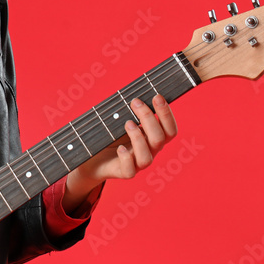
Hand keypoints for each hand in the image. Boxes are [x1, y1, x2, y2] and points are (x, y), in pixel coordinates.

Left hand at [64, 95, 177, 209]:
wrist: (93, 158)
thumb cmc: (110, 135)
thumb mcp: (121, 119)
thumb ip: (131, 109)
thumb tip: (136, 91)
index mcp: (153, 138)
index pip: (170, 130)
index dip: (167, 114)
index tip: (156, 96)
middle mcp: (149, 151)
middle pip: (160, 139)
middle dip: (149, 118)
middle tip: (135, 102)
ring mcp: (137, 164)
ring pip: (147, 157)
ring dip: (138, 138)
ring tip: (127, 123)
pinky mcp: (123, 172)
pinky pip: (130, 170)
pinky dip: (126, 158)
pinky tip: (119, 147)